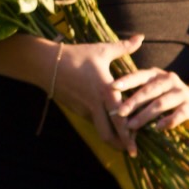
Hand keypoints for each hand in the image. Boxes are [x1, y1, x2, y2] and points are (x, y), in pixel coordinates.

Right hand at [52, 34, 144, 154]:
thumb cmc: (76, 55)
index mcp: (105, 91)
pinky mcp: (77, 110)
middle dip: (121, 145)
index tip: (139, 145)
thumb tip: (141, 37)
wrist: (47, 64)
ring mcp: (84, 109)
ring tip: (123, 142)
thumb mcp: (101, 51)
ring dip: (112, 138)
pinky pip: (93, 122)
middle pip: (108, 133)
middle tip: (133, 152)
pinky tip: (109, 125)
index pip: (120, 118)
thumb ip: (123, 47)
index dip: (130, 134)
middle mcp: (95, 104)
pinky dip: (102, 126)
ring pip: (100, 130)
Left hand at [112, 66, 188, 136]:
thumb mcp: (154, 91)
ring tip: (132, 125)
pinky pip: (178, 114)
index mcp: (157, 74)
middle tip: (119, 112)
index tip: (111, 87)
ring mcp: (181, 93)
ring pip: (161, 103)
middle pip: (149, 90)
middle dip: (133, 101)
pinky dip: (167, 121)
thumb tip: (113, 104)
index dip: (126, 81)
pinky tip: (158, 127)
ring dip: (145, 115)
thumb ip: (138, 92)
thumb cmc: (168, 98)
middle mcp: (170, 80)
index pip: (140, 76)